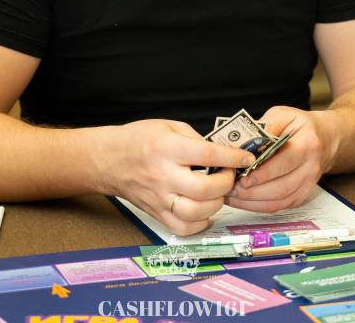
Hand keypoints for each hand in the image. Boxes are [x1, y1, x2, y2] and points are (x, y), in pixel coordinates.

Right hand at [100, 119, 254, 235]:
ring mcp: (159, 198)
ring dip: (215, 203)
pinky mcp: (156, 214)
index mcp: (167, 148)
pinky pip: (183, 229)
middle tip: (229, 175)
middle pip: (204, 189)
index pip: (207, 155)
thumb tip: (223, 154)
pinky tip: (204, 209)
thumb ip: (196, 139)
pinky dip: (200, 223)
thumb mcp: (169, 126)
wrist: (109, 159)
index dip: (232, 158)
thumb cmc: (139, 139)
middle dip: (226, 183)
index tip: (245, 158)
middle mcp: (162, 175)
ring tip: (217, 192)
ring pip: (195, 213)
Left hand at [225, 107, 337, 212]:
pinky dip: (260, 206)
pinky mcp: (302, 195)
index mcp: (308, 144)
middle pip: (282, 187)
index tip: (242, 177)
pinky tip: (243, 201)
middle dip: (253, 191)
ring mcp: (308, 184)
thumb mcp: (282, 115)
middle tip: (231, 188)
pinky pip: (280, 206)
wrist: (325, 138)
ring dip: (253, 202)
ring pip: (280, 201)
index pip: (285, 162)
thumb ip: (264, 127)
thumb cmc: (299, 125)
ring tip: (232, 196)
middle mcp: (311, 167)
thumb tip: (242, 143)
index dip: (263, 173)